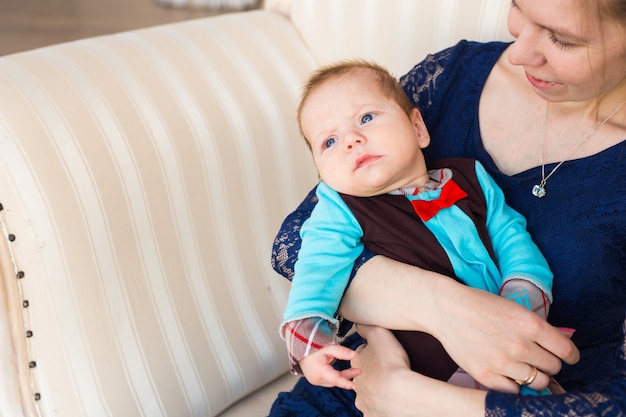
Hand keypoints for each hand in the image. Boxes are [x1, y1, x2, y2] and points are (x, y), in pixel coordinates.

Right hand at [299, 344, 361, 389]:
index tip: (354, 386)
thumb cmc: (312, 348)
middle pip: (335, 381)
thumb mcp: (327, 348)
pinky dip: (337, 376)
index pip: (334, 379)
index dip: (345, 383)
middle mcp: (317, 379)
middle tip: (358, 371)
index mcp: (319, 372)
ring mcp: (316, 381)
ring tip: (355, 371)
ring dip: (343, 376)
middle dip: (347, 377)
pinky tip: (344, 372)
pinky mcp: (316, 380)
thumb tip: (354, 355)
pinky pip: (329, 380)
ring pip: (333, 381)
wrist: (299, 350)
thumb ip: (341, 351)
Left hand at [352, 325, 484, 416]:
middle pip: (363, 376)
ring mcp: (365, 403)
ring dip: (378, 392)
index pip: (360, 355)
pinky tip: (394, 402)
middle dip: (373, 375)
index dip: (372, 354)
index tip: (384, 356)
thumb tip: (358, 322)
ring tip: (395, 388)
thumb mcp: (379, 334)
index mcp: (356, 363)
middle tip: (390, 372)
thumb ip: (367, 327)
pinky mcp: (374, 416)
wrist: (401, 393)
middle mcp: (356, 384)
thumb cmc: (391, 363)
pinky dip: (384, 407)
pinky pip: (378, 411)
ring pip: (369, 395)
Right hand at [430, 284, 579, 392]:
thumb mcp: (514, 309)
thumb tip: (563, 345)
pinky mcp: (486, 375)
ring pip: (538, 382)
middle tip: (537, 358)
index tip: (566, 357)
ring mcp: (502, 362)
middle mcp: (520, 345)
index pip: (566, 351)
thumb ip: (538, 328)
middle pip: (553, 368)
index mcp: (531, 324)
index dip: (570, 355)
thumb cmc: (480, 306)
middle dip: (548, 364)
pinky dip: (514, 384)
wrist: (446, 309)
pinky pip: (514, 391)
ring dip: (534, 376)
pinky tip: (507, 373)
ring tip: (523, 366)